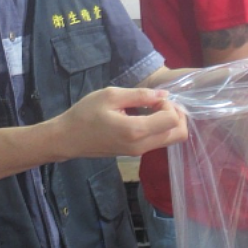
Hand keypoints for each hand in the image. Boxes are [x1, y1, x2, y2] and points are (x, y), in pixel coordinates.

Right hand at [57, 87, 186, 158]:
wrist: (68, 139)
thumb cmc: (85, 114)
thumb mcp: (111, 96)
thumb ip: (140, 95)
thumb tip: (164, 95)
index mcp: (136, 131)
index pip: (172, 119)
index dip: (169, 105)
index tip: (153, 98)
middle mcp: (142, 146)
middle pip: (179, 134)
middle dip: (177, 114)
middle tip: (160, 102)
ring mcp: (139, 152)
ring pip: (171, 139)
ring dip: (170, 122)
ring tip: (153, 107)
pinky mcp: (136, 152)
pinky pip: (160, 141)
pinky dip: (161, 128)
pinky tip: (147, 115)